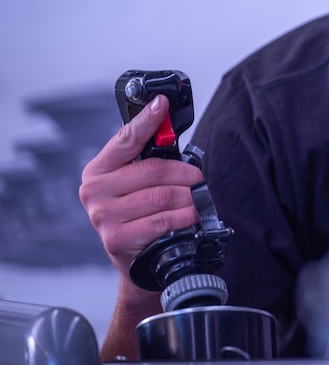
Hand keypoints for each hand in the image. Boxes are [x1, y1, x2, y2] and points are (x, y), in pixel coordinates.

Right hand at [79, 94, 203, 294]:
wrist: (137, 261)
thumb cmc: (140, 214)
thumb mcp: (138, 183)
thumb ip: (148, 157)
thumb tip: (167, 124)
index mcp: (98, 170)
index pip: (126, 139)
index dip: (147, 120)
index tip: (161, 103)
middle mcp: (94, 191)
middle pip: (154, 170)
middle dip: (186, 174)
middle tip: (199, 178)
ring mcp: (102, 216)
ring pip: (163, 196)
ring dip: (190, 198)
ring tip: (197, 200)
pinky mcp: (116, 239)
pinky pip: (163, 220)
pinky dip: (185, 217)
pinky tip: (191, 217)